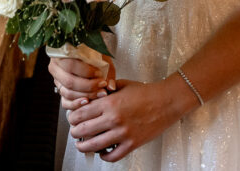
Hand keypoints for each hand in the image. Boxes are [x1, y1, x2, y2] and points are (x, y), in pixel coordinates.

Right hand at [49, 56, 116, 110]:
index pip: (71, 65)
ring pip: (68, 93)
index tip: (100, 75)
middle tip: (102, 87)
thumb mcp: (102, 59)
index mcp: (61, 55)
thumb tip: (111, 87)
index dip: (87, 72)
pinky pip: (65, 102)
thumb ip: (107, 71)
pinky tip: (87, 102)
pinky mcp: (60, 92)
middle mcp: (55, 68)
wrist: (86, 56)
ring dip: (86, 95)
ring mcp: (57, 81)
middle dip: (89, 87)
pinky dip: (76, 104)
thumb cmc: (93, 56)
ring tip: (100, 93)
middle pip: (70, 82)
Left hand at [66, 78, 191, 162]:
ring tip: (81, 145)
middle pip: (84, 130)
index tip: (72, 119)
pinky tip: (102, 153)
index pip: (82, 113)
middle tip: (74, 132)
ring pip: (95, 145)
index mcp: (109, 102)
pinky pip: (113, 155)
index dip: (73, 118)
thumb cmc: (146, 92)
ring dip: (84, 147)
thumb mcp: (123, 84)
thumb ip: (107, 88)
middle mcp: (114, 118)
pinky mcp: (132, 143)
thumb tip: (95, 92)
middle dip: (75, 132)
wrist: (167, 101)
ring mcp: (123, 133)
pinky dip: (104, 156)